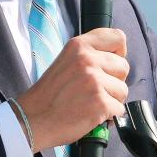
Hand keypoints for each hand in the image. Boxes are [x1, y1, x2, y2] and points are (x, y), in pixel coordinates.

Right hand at [14, 28, 128, 151]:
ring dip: (112, 100)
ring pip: (123, 90)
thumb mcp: (65, 61)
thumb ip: (88, 54)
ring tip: (91, 103)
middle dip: (114, 81)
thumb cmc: (48, 94)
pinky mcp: (100, 102)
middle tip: (95, 90)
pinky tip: (91, 114)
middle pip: (123, 67)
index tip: (111, 64)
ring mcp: (94, 81)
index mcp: (79, 46)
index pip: (118, 37)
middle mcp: (87, 59)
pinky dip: (108, 116)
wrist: (32, 119)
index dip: (119, 52)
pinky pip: (119, 109)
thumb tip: (117, 57)